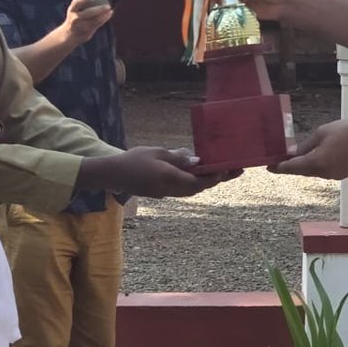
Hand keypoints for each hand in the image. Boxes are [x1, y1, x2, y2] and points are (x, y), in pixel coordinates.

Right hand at [63, 0, 112, 44]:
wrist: (68, 35)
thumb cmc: (74, 19)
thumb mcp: (75, 11)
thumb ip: (83, 6)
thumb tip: (100, 1)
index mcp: (72, 10)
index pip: (76, 3)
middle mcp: (75, 18)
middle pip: (88, 13)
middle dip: (99, 9)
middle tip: (108, 6)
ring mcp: (81, 26)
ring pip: (95, 20)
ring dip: (104, 15)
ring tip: (110, 11)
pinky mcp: (86, 32)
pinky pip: (97, 25)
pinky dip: (104, 19)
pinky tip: (109, 15)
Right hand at [87, 147, 240, 198]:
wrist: (112, 174)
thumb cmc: (134, 159)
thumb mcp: (157, 153)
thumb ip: (177, 158)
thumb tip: (198, 160)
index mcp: (167, 178)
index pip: (196, 181)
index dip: (214, 176)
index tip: (228, 169)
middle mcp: (168, 190)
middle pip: (198, 188)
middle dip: (217, 180)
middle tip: (235, 170)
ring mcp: (165, 194)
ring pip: (192, 190)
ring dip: (207, 182)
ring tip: (223, 172)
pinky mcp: (161, 193)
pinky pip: (183, 189)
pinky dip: (195, 182)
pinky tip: (201, 173)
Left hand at [270, 117, 347, 179]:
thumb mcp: (321, 133)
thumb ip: (305, 145)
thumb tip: (293, 153)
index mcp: (316, 162)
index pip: (292, 168)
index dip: (278, 167)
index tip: (268, 167)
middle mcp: (324, 173)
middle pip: (302, 171)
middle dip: (291, 165)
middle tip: (280, 159)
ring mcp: (334, 176)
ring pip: (313, 171)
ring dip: (305, 165)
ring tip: (297, 155)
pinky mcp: (341, 174)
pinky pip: (324, 171)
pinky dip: (317, 165)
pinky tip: (316, 156)